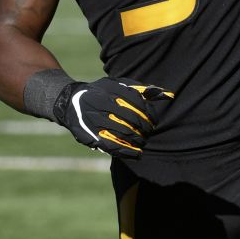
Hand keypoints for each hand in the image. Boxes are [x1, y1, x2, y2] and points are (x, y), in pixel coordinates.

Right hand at [52, 77, 174, 157]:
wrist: (70, 101)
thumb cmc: (100, 92)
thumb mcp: (118, 85)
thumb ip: (142, 90)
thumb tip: (169, 95)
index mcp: (111, 91)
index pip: (137, 104)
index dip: (149, 115)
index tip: (154, 121)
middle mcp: (102, 105)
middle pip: (131, 120)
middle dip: (144, 128)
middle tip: (149, 132)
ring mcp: (95, 121)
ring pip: (123, 134)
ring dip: (137, 140)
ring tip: (143, 142)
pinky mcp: (90, 135)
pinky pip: (112, 146)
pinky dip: (127, 152)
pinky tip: (137, 154)